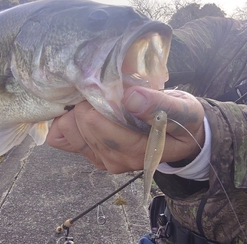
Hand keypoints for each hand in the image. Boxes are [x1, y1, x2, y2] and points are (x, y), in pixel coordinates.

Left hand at [46, 86, 204, 173]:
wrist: (183, 135)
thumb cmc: (183, 120)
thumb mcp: (183, 109)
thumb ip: (159, 106)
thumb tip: (130, 98)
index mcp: (137, 151)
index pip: (96, 122)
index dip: (98, 98)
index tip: (111, 86)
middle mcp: (116, 160)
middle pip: (79, 124)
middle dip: (87, 102)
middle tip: (105, 89)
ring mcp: (102, 160)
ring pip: (67, 129)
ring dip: (76, 110)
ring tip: (96, 98)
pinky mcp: (93, 155)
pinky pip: (63, 137)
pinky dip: (68, 120)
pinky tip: (85, 109)